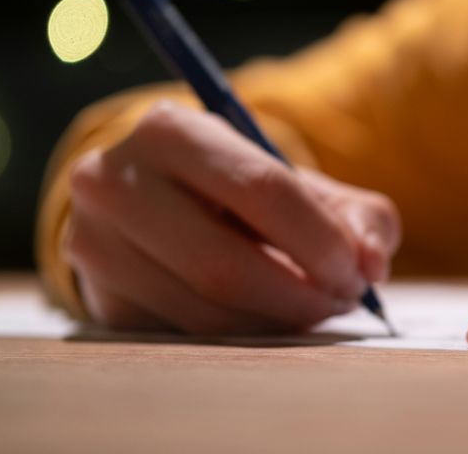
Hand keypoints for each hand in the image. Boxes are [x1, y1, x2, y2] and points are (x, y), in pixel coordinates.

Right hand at [65, 100, 400, 333]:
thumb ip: (358, 217)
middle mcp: (113, 180)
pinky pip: (184, 337)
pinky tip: (269, 320)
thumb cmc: (245, 194)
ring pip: (204, 310)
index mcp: (170, 130)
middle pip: (223, 264)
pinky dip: (243, 337)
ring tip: (313, 309)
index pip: (261, 188)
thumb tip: (372, 264)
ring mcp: (95, 244)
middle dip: (299, 295)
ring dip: (275, 323)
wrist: (161, 207)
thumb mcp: (304, 185)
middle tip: (341, 302)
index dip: (320, 240)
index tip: (358, 272)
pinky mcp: (99, 299)